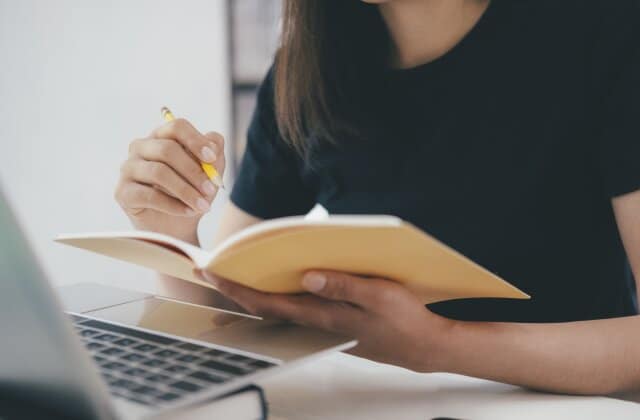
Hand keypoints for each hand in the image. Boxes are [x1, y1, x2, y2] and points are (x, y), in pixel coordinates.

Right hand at [115, 119, 225, 243]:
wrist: (177, 226)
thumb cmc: (192, 192)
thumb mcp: (210, 173)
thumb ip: (215, 155)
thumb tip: (214, 141)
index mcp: (162, 136)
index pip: (176, 127)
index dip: (196, 141)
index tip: (212, 158)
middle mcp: (141, 147)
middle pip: (167, 149)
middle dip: (193, 171)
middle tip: (211, 189)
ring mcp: (128, 168)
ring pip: (159, 172)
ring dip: (186, 191)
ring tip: (204, 205)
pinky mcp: (122, 192)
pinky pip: (149, 195)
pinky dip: (173, 205)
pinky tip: (189, 212)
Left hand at [197, 270, 454, 371]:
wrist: (423, 347)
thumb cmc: (405, 321)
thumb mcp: (380, 296)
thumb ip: (343, 286)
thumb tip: (307, 276)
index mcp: (323, 315)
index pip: (269, 303)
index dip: (239, 289)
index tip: (214, 274)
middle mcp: (317, 324)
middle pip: (267, 310)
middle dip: (238, 294)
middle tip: (214, 277)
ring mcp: (325, 327)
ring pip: (280, 313)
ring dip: (256, 299)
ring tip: (237, 284)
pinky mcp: (334, 326)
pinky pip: (297, 313)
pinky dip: (279, 303)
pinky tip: (280, 293)